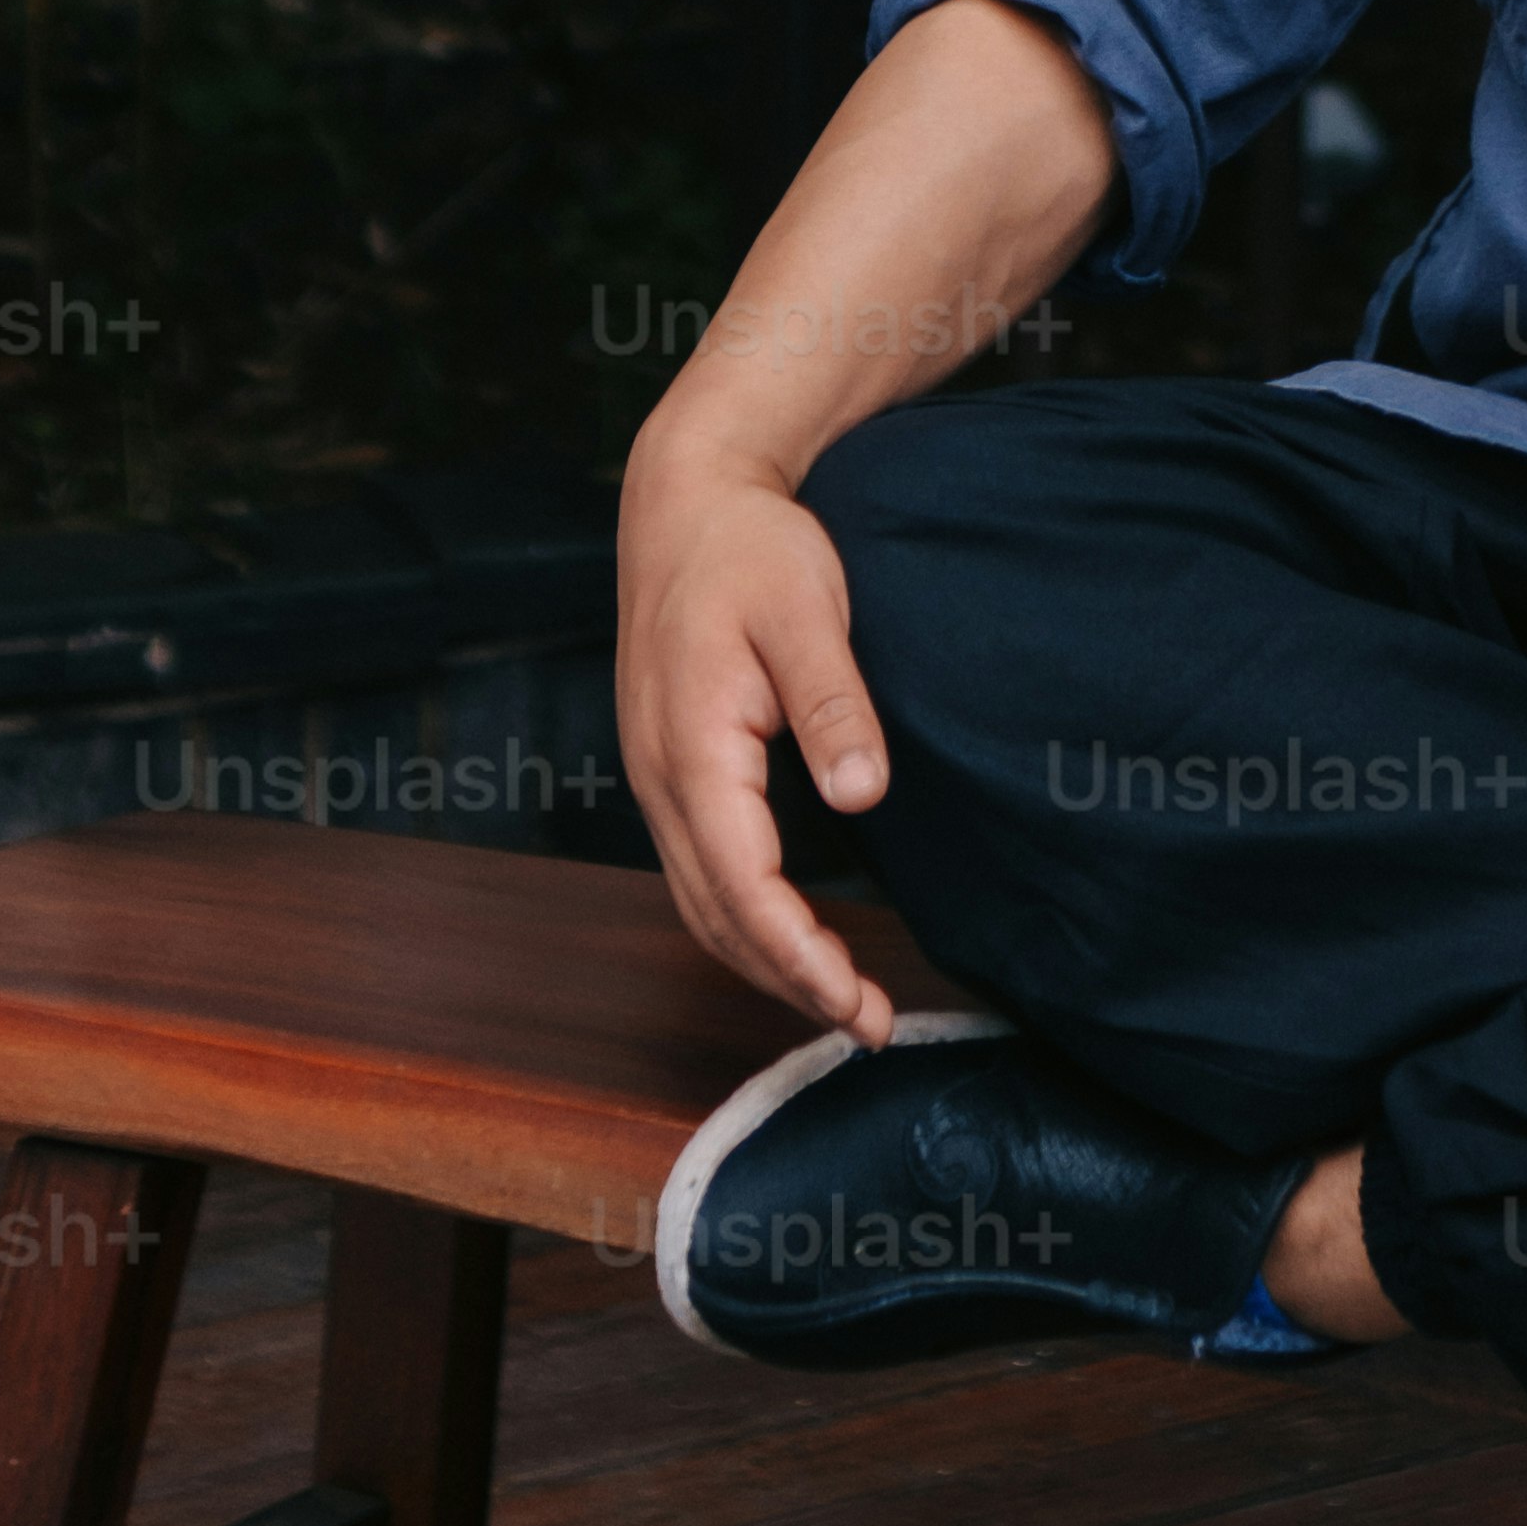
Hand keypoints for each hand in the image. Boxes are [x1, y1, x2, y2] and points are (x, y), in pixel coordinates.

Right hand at [616, 460, 898, 1040]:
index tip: (855, 1002)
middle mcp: (659, 777)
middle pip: (715, 914)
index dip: (798, 954)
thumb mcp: (805, 610)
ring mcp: (656, 777)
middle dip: (788, 981)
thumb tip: (862, 796)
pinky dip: (745, 920)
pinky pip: (700, 870)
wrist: (684, 500)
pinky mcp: (670, 769)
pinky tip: (793, 933)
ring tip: (842, 1001)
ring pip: (701, 902)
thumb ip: (833, 704)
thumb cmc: (749, 548)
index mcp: (690, 746)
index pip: (742, 883)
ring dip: (765, 960)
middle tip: (869, 1024)